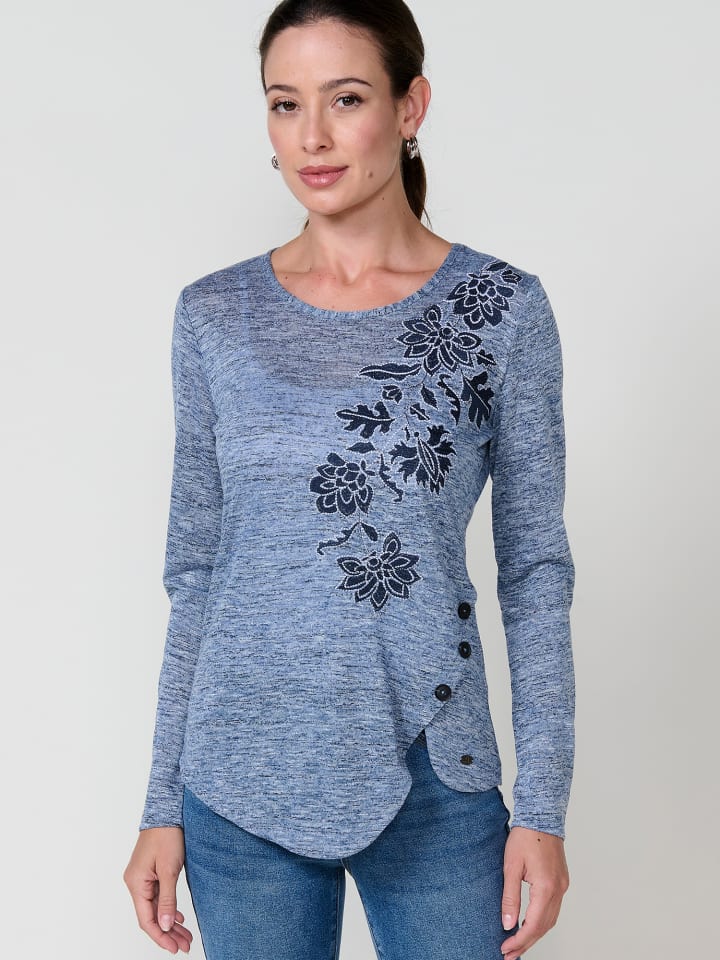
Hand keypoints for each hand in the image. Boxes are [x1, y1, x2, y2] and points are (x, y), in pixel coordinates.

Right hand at [123, 826, 193, 953]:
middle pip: (150, 916)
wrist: (168, 811)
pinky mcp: (150, 872)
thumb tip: (165, 925)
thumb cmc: (167, 835)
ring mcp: (142, 878)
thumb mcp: (169, 869)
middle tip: (185, 945)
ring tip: (185, 935)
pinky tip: (178, 917)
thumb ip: (167, 899)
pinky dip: (167, 908)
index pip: (146, 919)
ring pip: (155, 907)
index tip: (175, 948)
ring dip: (169, 922)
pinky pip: (157, 897)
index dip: (161, 936)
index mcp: (136, 883)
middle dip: (168, 933)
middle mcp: (135, 883)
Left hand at [500, 825, 569, 959]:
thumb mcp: (510, 867)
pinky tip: (530, 925)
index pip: (533, 925)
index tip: (506, 948)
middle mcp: (558, 890)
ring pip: (551, 920)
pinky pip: (553, 909)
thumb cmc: (525, 837)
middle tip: (510, 954)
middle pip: (544, 927)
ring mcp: (562, 886)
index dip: (519, 940)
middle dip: (527, 943)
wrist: (541, 816)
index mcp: (546, 887)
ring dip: (535, 934)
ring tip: (518, 944)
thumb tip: (508, 923)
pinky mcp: (561, 881)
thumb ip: (510, 897)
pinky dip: (542, 921)